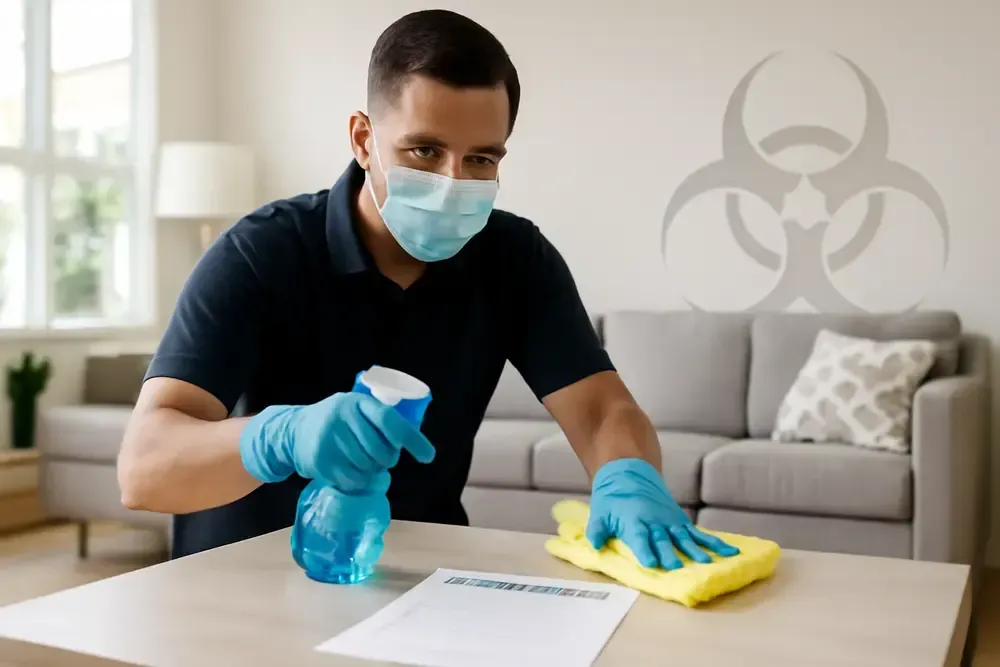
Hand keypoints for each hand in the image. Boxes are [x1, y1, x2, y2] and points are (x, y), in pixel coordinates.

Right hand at [239, 392, 434, 491]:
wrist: (293, 430)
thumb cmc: (337, 422)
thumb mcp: (356, 409)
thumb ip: (378, 420)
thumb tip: (414, 442)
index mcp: (357, 402)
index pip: (390, 421)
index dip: (412, 439)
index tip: (428, 456)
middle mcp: (342, 417)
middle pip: (381, 450)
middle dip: (388, 459)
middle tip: (384, 459)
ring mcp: (329, 439)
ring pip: (368, 467)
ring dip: (373, 470)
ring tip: (364, 463)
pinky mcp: (320, 460)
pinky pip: (352, 480)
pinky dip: (359, 481)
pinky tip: (352, 472)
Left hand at [586, 458, 738, 569]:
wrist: (629, 474)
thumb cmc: (612, 499)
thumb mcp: (600, 513)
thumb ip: (597, 530)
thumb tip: (594, 545)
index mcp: (634, 521)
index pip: (639, 538)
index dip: (645, 550)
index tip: (651, 563)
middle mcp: (655, 522)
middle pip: (663, 540)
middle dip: (670, 554)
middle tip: (678, 568)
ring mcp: (670, 521)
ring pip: (684, 537)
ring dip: (695, 551)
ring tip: (706, 564)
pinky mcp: (680, 521)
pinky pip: (698, 533)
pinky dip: (714, 542)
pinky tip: (729, 552)